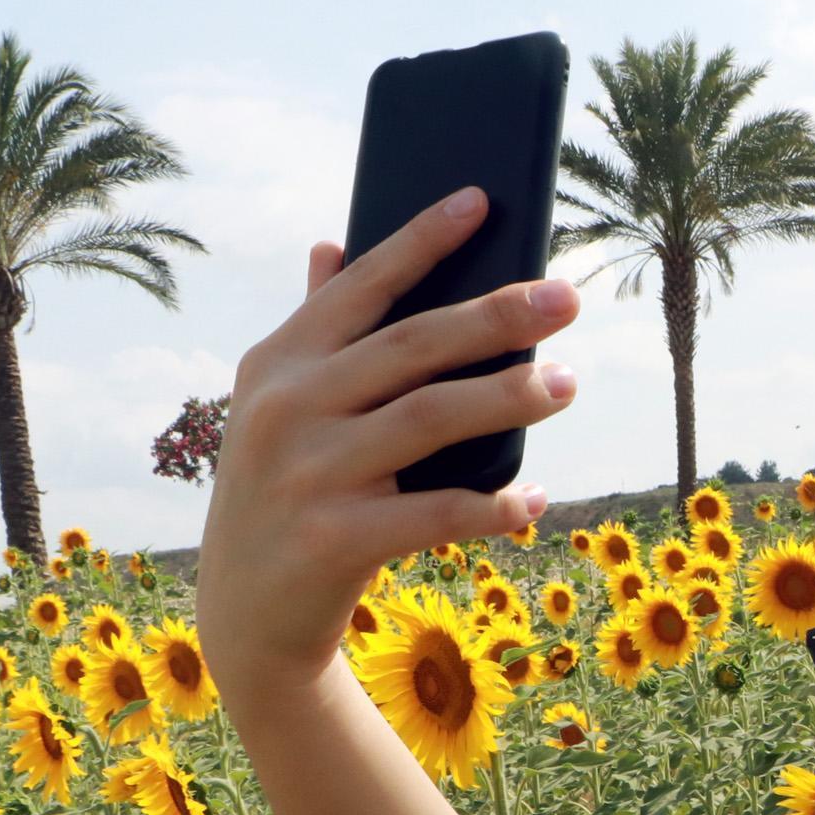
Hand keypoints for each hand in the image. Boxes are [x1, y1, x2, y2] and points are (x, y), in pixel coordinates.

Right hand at [195, 184, 580, 703]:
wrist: (248, 614)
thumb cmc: (284, 492)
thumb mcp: (277, 408)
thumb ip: (313, 329)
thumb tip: (330, 244)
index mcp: (277, 363)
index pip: (359, 287)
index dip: (420, 241)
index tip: (481, 200)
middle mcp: (285, 409)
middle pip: (410, 347)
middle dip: (494, 316)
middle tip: (565, 299)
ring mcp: (307, 474)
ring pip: (429, 418)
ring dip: (506, 399)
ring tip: (566, 383)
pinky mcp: (333, 540)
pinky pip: (434, 513)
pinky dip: (492, 507)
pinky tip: (535, 500)